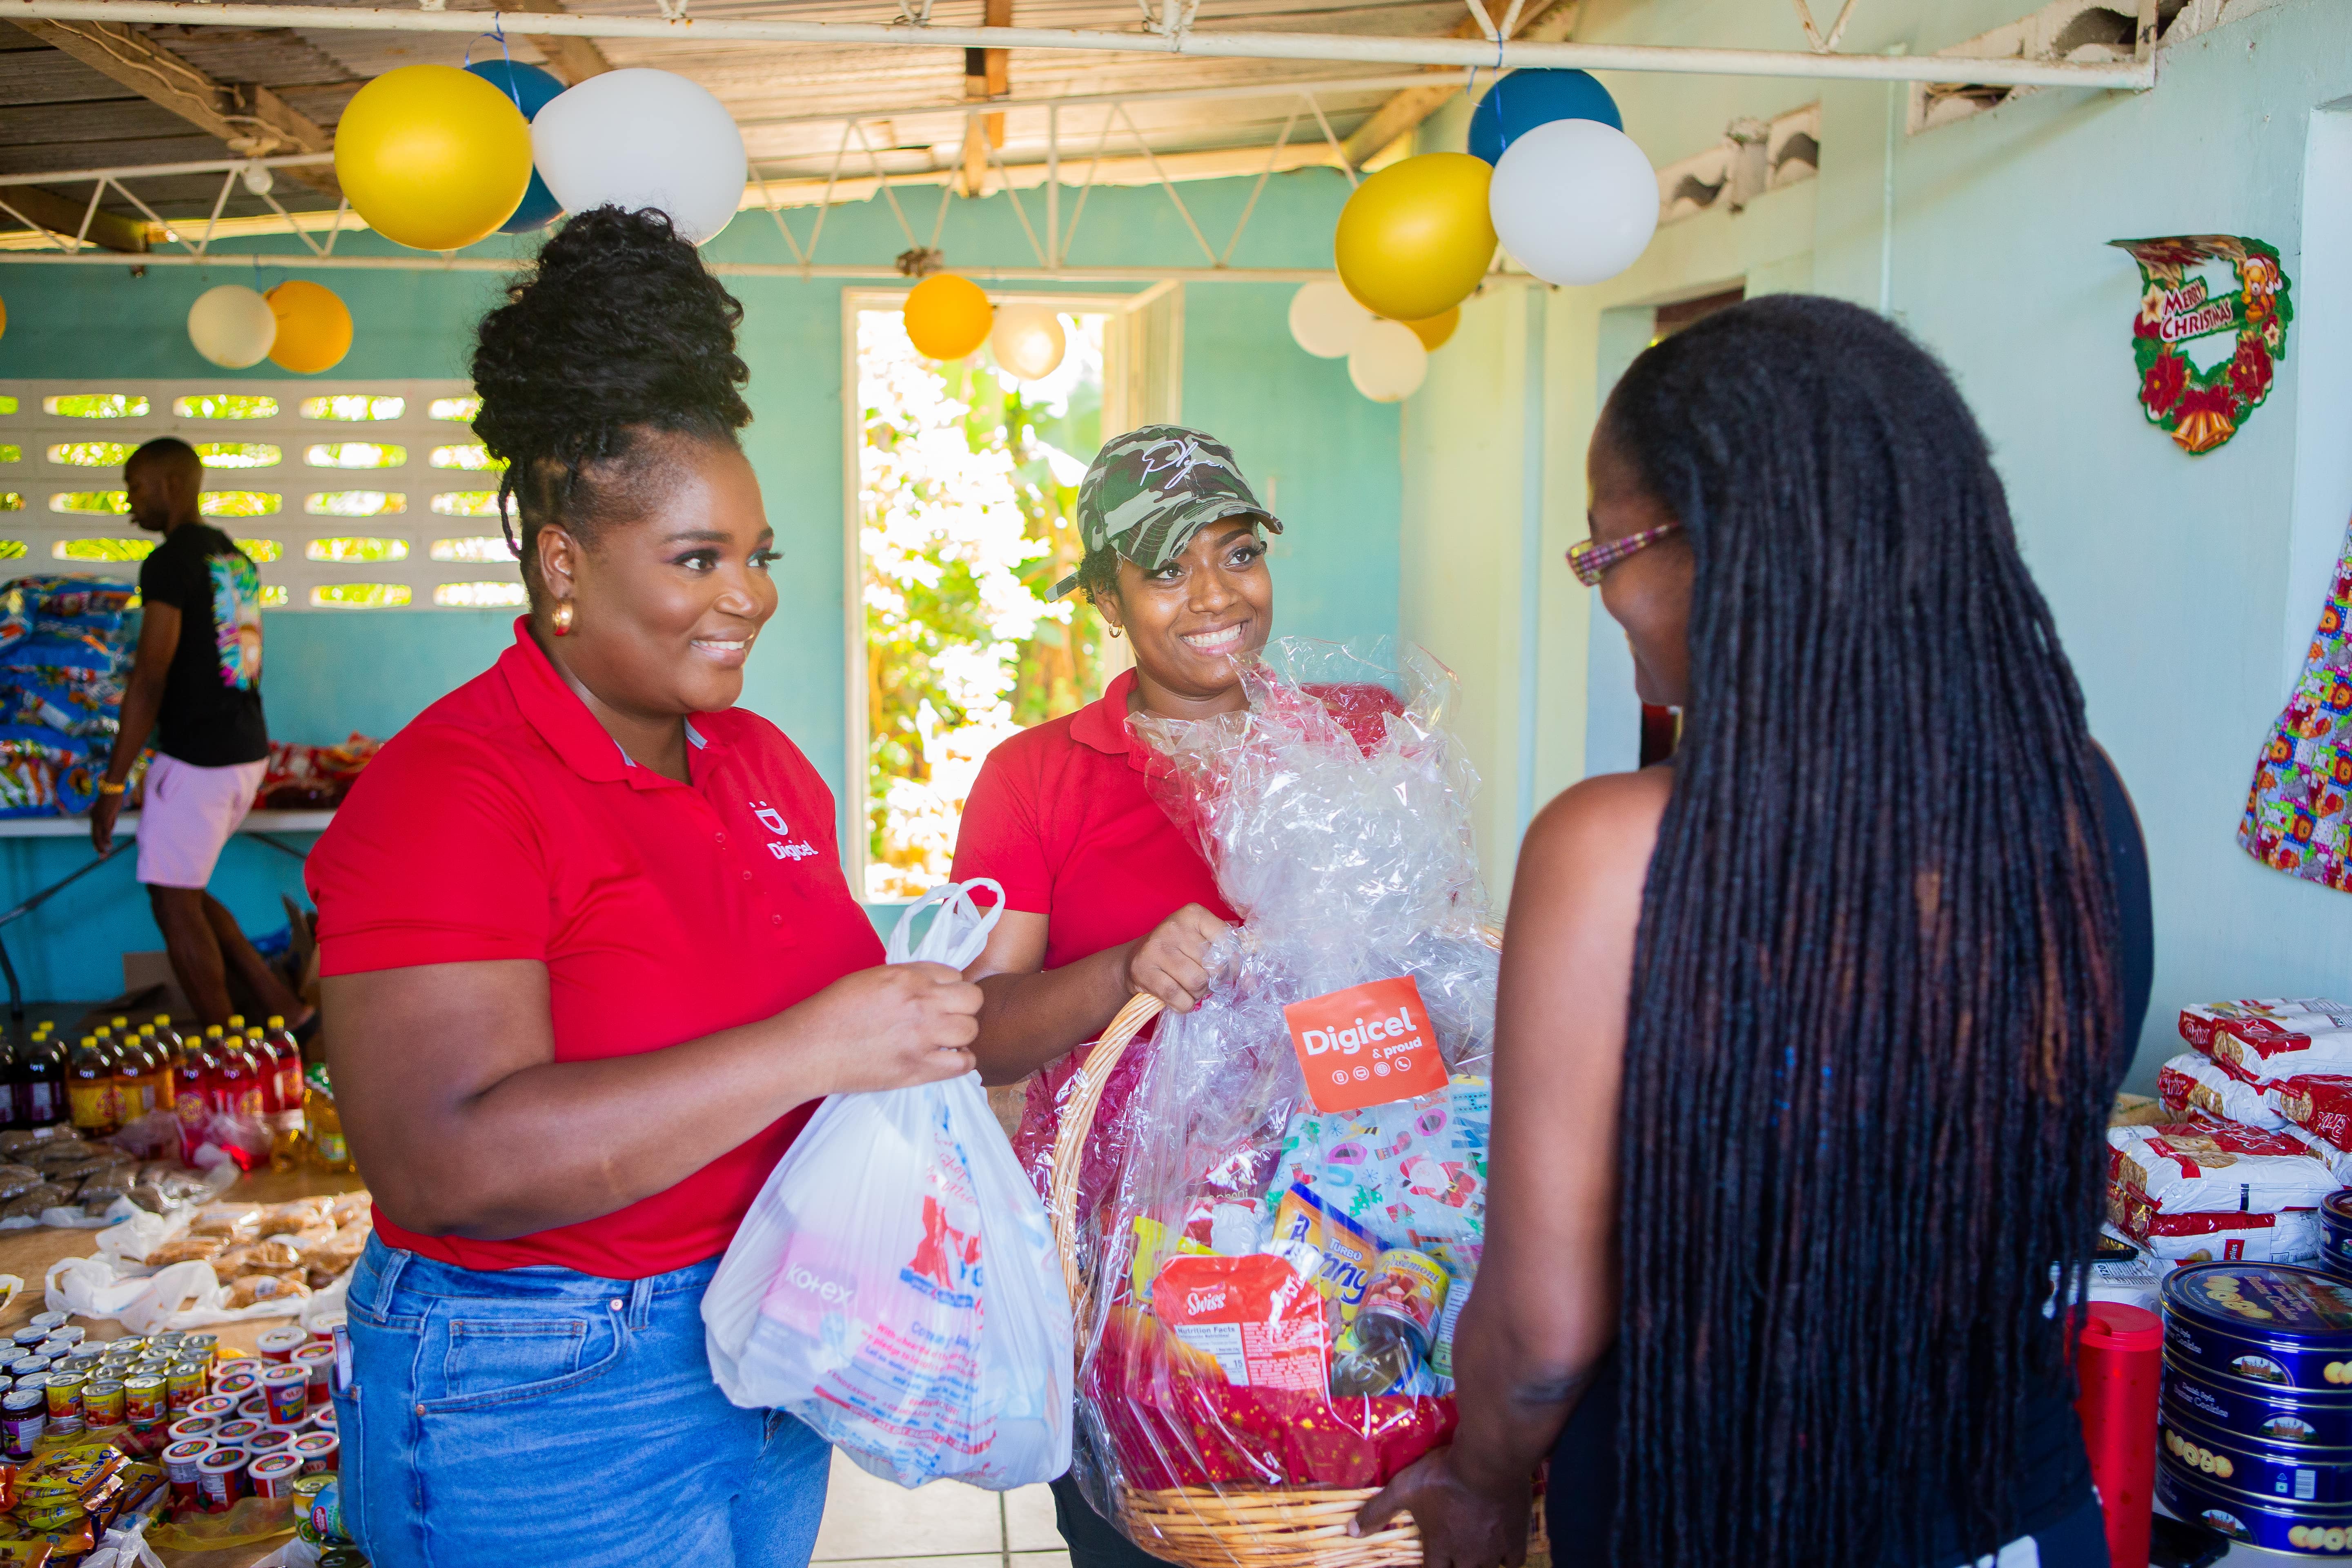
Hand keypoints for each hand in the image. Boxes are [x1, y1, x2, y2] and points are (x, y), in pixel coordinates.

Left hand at [90, 791, 121, 856]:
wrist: (111, 787)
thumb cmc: (112, 796)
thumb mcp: (110, 810)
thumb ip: (110, 820)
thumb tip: (109, 830)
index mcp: (94, 816)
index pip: (94, 832)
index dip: (96, 841)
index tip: (97, 850)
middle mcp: (94, 819)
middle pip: (95, 836)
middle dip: (97, 847)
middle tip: (101, 856)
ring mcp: (99, 819)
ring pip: (99, 835)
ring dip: (102, 846)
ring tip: (104, 854)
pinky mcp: (105, 817)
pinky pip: (105, 831)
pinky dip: (107, 839)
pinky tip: (109, 845)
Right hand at [795, 961, 982, 1094]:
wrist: (810, 1049)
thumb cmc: (833, 1011)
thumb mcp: (871, 978)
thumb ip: (906, 978)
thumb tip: (931, 985)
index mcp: (906, 977)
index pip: (954, 974)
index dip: (948, 986)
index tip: (938, 997)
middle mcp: (920, 1004)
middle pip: (972, 999)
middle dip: (963, 1006)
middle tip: (948, 1016)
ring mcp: (921, 1038)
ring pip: (970, 1030)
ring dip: (962, 1034)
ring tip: (946, 1039)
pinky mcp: (918, 1069)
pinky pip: (963, 1064)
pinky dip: (962, 1061)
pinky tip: (949, 1058)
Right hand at [1124, 903, 1230, 1012]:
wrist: (1135, 959)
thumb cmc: (1177, 951)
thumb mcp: (1201, 942)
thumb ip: (1228, 956)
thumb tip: (1252, 984)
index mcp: (1193, 914)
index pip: (1227, 941)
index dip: (1234, 964)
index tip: (1230, 973)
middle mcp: (1174, 927)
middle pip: (1214, 965)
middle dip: (1214, 981)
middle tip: (1205, 982)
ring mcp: (1157, 948)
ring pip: (1198, 983)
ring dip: (1199, 994)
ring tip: (1191, 989)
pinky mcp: (1144, 971)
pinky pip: (1180, 998)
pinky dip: (1185, 1005)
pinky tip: (1179, 998)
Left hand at [1352, 1448, 1530, 1567]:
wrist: (1487, 1461)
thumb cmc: (1443, 1475)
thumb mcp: (1403, 1489)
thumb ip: (1378, 1510)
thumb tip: (1350, 1531)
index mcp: (1439, 1547)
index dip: (1431, 1567)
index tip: (1432, 1559)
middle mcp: (1466, 1556)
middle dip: (1455, 1566)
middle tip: (1453, 1553)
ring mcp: (1493, 1550)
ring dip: (1479, 1563)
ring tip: (1474, 1551)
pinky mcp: (1516, 1540)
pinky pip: (1513, 1563)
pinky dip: (1506, 1560)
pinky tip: (1502, 1550)